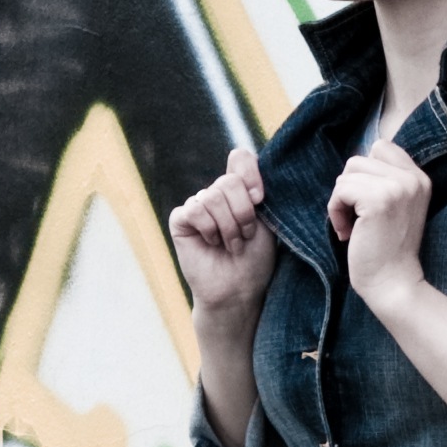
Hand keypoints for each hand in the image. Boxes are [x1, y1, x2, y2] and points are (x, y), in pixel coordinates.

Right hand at [170, 147, 278, 323]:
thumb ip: (255, 188)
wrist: (238, 289)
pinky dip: (209, 229)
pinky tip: (211, 243)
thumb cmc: (256, 258)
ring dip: (228, 226)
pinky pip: (195, 210)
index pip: (240, 158)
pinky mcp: (181, 219)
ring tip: (231, 244)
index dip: (250, 174)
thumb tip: (240, 156)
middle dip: (243, 213)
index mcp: (240, 189)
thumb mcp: (266, 219)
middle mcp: (217, 193)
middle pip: (229, 181)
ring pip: (213, 196)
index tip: (259, 199)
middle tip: (245, 236)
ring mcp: (198, 205)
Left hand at [327, 139, 429, 315]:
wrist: (394, 284)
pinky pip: (341, 190)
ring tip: (351, 227)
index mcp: (419, 178)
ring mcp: (397, 188)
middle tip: (355, 219)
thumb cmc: (387, 251)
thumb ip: (385, 182)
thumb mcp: (395, 208)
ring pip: (347, 174)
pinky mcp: (379, 200)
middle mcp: (412, 179)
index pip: (381, 147)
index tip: (364, 204)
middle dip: (348, 189)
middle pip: (358, 160)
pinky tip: (347, 233)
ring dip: (340, 201)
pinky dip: (335, 212)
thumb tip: (352, 165)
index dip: (363, 174)